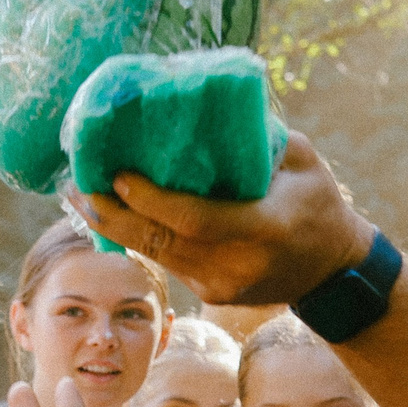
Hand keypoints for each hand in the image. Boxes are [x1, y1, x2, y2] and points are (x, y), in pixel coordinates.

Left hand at [63, 130, 370, 306]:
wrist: (333, 272)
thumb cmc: (319, 204)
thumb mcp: (303, 162)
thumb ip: (257, 141)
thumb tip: (203, 112)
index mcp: (266, 228)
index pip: (195, 219)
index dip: (151, 200)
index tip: (117, 174)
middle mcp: (238, 264)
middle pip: (160, 242)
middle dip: (111, 213)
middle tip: (74, 184)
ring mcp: (221, 285)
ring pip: (155, 255)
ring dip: (113, 225)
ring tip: (79, 195)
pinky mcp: (210, 294)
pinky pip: (166, 261)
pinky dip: (137, 236)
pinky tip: (113, 212)